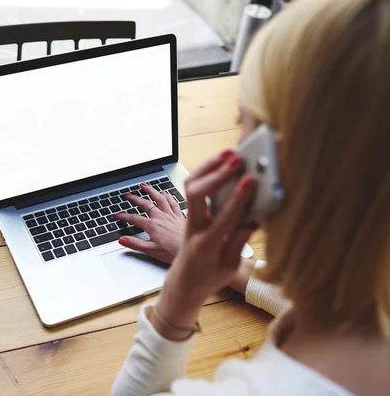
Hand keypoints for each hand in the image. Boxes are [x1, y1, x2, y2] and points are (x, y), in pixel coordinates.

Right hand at [115, 182, 185, 262]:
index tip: (118, 215)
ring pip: (160, 199)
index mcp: (153, 226)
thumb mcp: (152, 251)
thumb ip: (135, 244)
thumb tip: (122, 240)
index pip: (135, 219)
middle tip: (128, 195)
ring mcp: (172, 216)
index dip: (125, 216)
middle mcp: (162, 218)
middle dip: (136, 199)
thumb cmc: (175, 253)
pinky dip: (169, 196)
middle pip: (146, 204)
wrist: (196, 250)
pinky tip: (166, 193)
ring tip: (145, 186)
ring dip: (152, 191)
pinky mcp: (181, 217)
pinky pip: (174, 202)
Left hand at [153, 152, 255, 339]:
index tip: (249, 181)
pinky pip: (194, 188)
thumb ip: (238, 242)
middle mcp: (194, 228)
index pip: (223, 218)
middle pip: (196, 194)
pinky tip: (220, 163)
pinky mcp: (189, 213)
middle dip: (216, 174)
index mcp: (207, 245)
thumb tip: (252, 220)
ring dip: (208, 167)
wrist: (184, 283)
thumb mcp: (229, 266)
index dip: (237, 198)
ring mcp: (188, 219)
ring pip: (190, 186)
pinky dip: (206, 173)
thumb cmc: (208, 278)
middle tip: (236, 159)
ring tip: (228, 153)